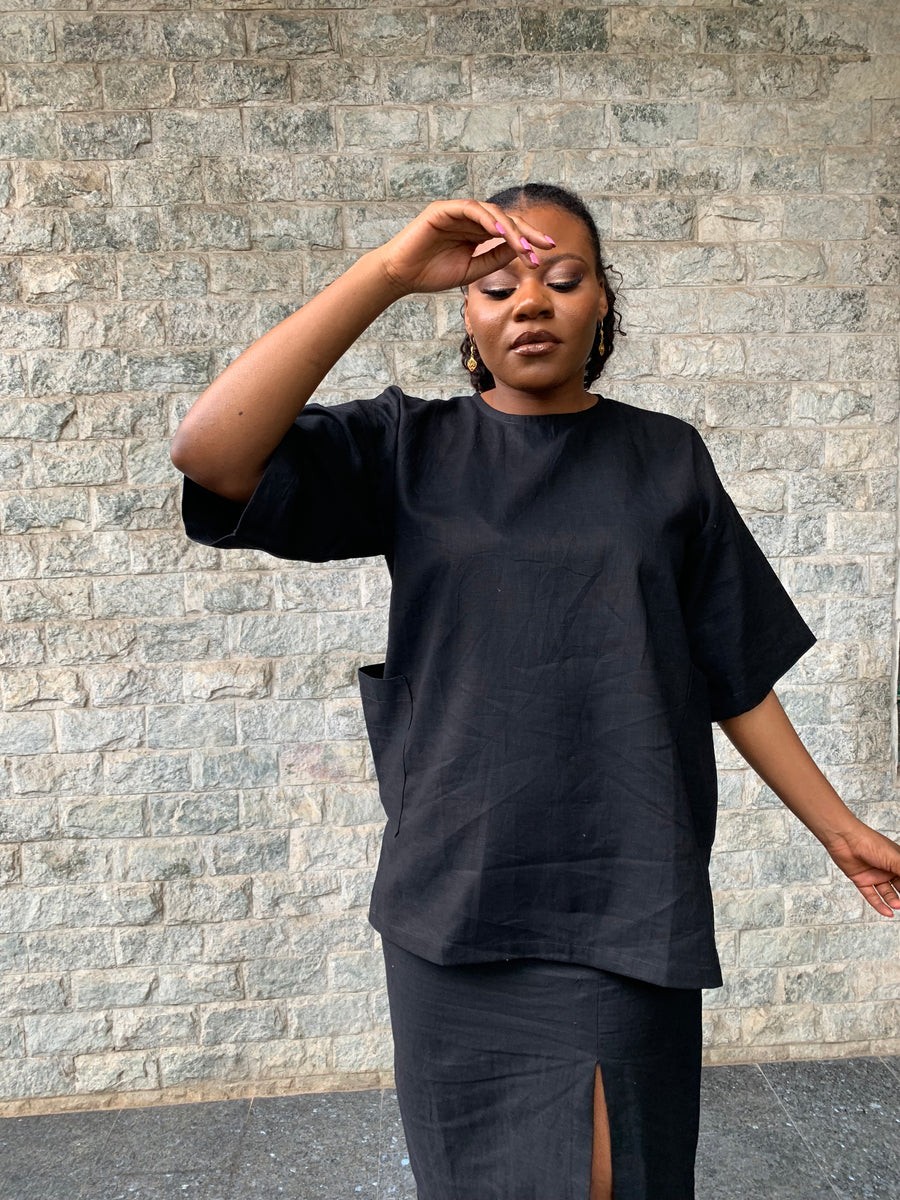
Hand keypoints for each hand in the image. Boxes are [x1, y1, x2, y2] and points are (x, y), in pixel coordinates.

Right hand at [373, 199, 556, 296]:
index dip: (527, 241)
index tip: (545, 254)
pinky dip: (486, 218)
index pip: (507, 232)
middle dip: (527, 232)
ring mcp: (456, 212)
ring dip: (510, 229)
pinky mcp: (442, 210)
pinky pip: (470, 209)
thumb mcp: (472, 271)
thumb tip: (519, 249)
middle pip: (505, 219)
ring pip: (491, 213)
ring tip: (524, 245)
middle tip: (545, 246)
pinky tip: (499, 231)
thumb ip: (494, 259)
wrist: (401, 276)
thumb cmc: (431, 275)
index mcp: (476, 233)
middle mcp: (469, 219)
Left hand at [822, 822, 899, 916]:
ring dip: (892, 901)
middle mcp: (886, 869)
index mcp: (897, 861)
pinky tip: (887, 912)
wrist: (844, 839)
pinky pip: (871, 896)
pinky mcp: (861, 880)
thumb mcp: (895, 859)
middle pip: (899, 887)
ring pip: (886, 893)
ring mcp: (874, 875)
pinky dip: (879, 905)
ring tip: (897, 906)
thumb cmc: (870, 843)